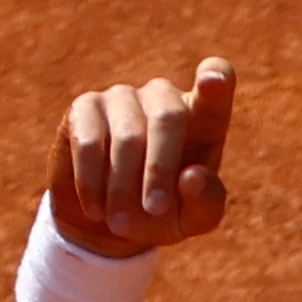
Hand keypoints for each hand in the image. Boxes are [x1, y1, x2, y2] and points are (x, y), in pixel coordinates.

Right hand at [47, 61, 232, 259]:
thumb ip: (206, 202)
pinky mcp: (85, 107)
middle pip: (168, 116)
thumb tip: (192, 177)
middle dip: (160, 169)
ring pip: (128, 136)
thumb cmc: (161, 212)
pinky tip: (95, 209)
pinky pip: (89, 142)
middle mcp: (163, 96)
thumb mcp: (192, 219)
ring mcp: (123, 96)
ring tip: (121, 224)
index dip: (215, 77)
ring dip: (124, 187)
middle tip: (154, 210)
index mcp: (202, 116)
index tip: (212, 81)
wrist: (106, 219)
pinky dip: (92, 182)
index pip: (217, 79)